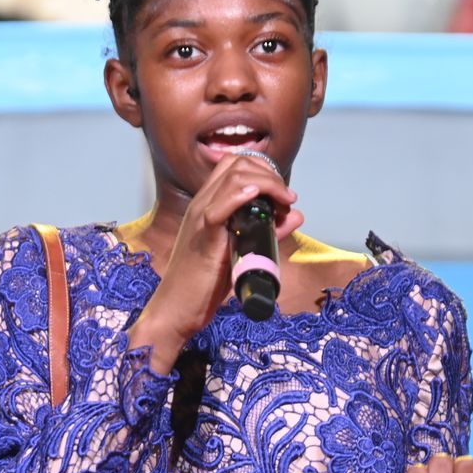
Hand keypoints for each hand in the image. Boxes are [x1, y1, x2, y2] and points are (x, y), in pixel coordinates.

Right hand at [129, 152, 302, 371]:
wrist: (176, 308)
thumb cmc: (206, 282)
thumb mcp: (242, 250)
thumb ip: (267, 232)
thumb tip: (295, 215)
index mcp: (208, 203)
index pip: (234, 164)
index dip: (264, 168)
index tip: (282, 191)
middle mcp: (202, 204)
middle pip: (237, 164)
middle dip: (270, 173)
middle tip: (286, 197)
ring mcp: (200, 218)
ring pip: (232, 178)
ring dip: (266, 184)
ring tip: (284, 201)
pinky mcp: (202, 238)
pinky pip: (218, 208)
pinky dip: (240, 197)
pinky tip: (256, 197)